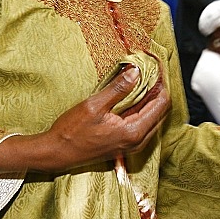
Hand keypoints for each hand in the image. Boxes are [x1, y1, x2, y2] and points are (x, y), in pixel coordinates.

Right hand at [0, 66, 170, 173]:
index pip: (161, 103)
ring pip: (153, 117)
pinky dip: (143, 107)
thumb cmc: (72, 131)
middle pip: (161, 110)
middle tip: (151, 69)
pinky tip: (133, 95)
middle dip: (158, 88)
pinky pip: (143, 123)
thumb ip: (118, 89)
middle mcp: (138, 141)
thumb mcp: (94, 105)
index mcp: (134, 131)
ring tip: (143, 78)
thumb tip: (136, 72)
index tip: (156, 66)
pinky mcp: (126, 144)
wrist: (58, 153)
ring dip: (151, 97)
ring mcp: (133, 144)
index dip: (161, 82)